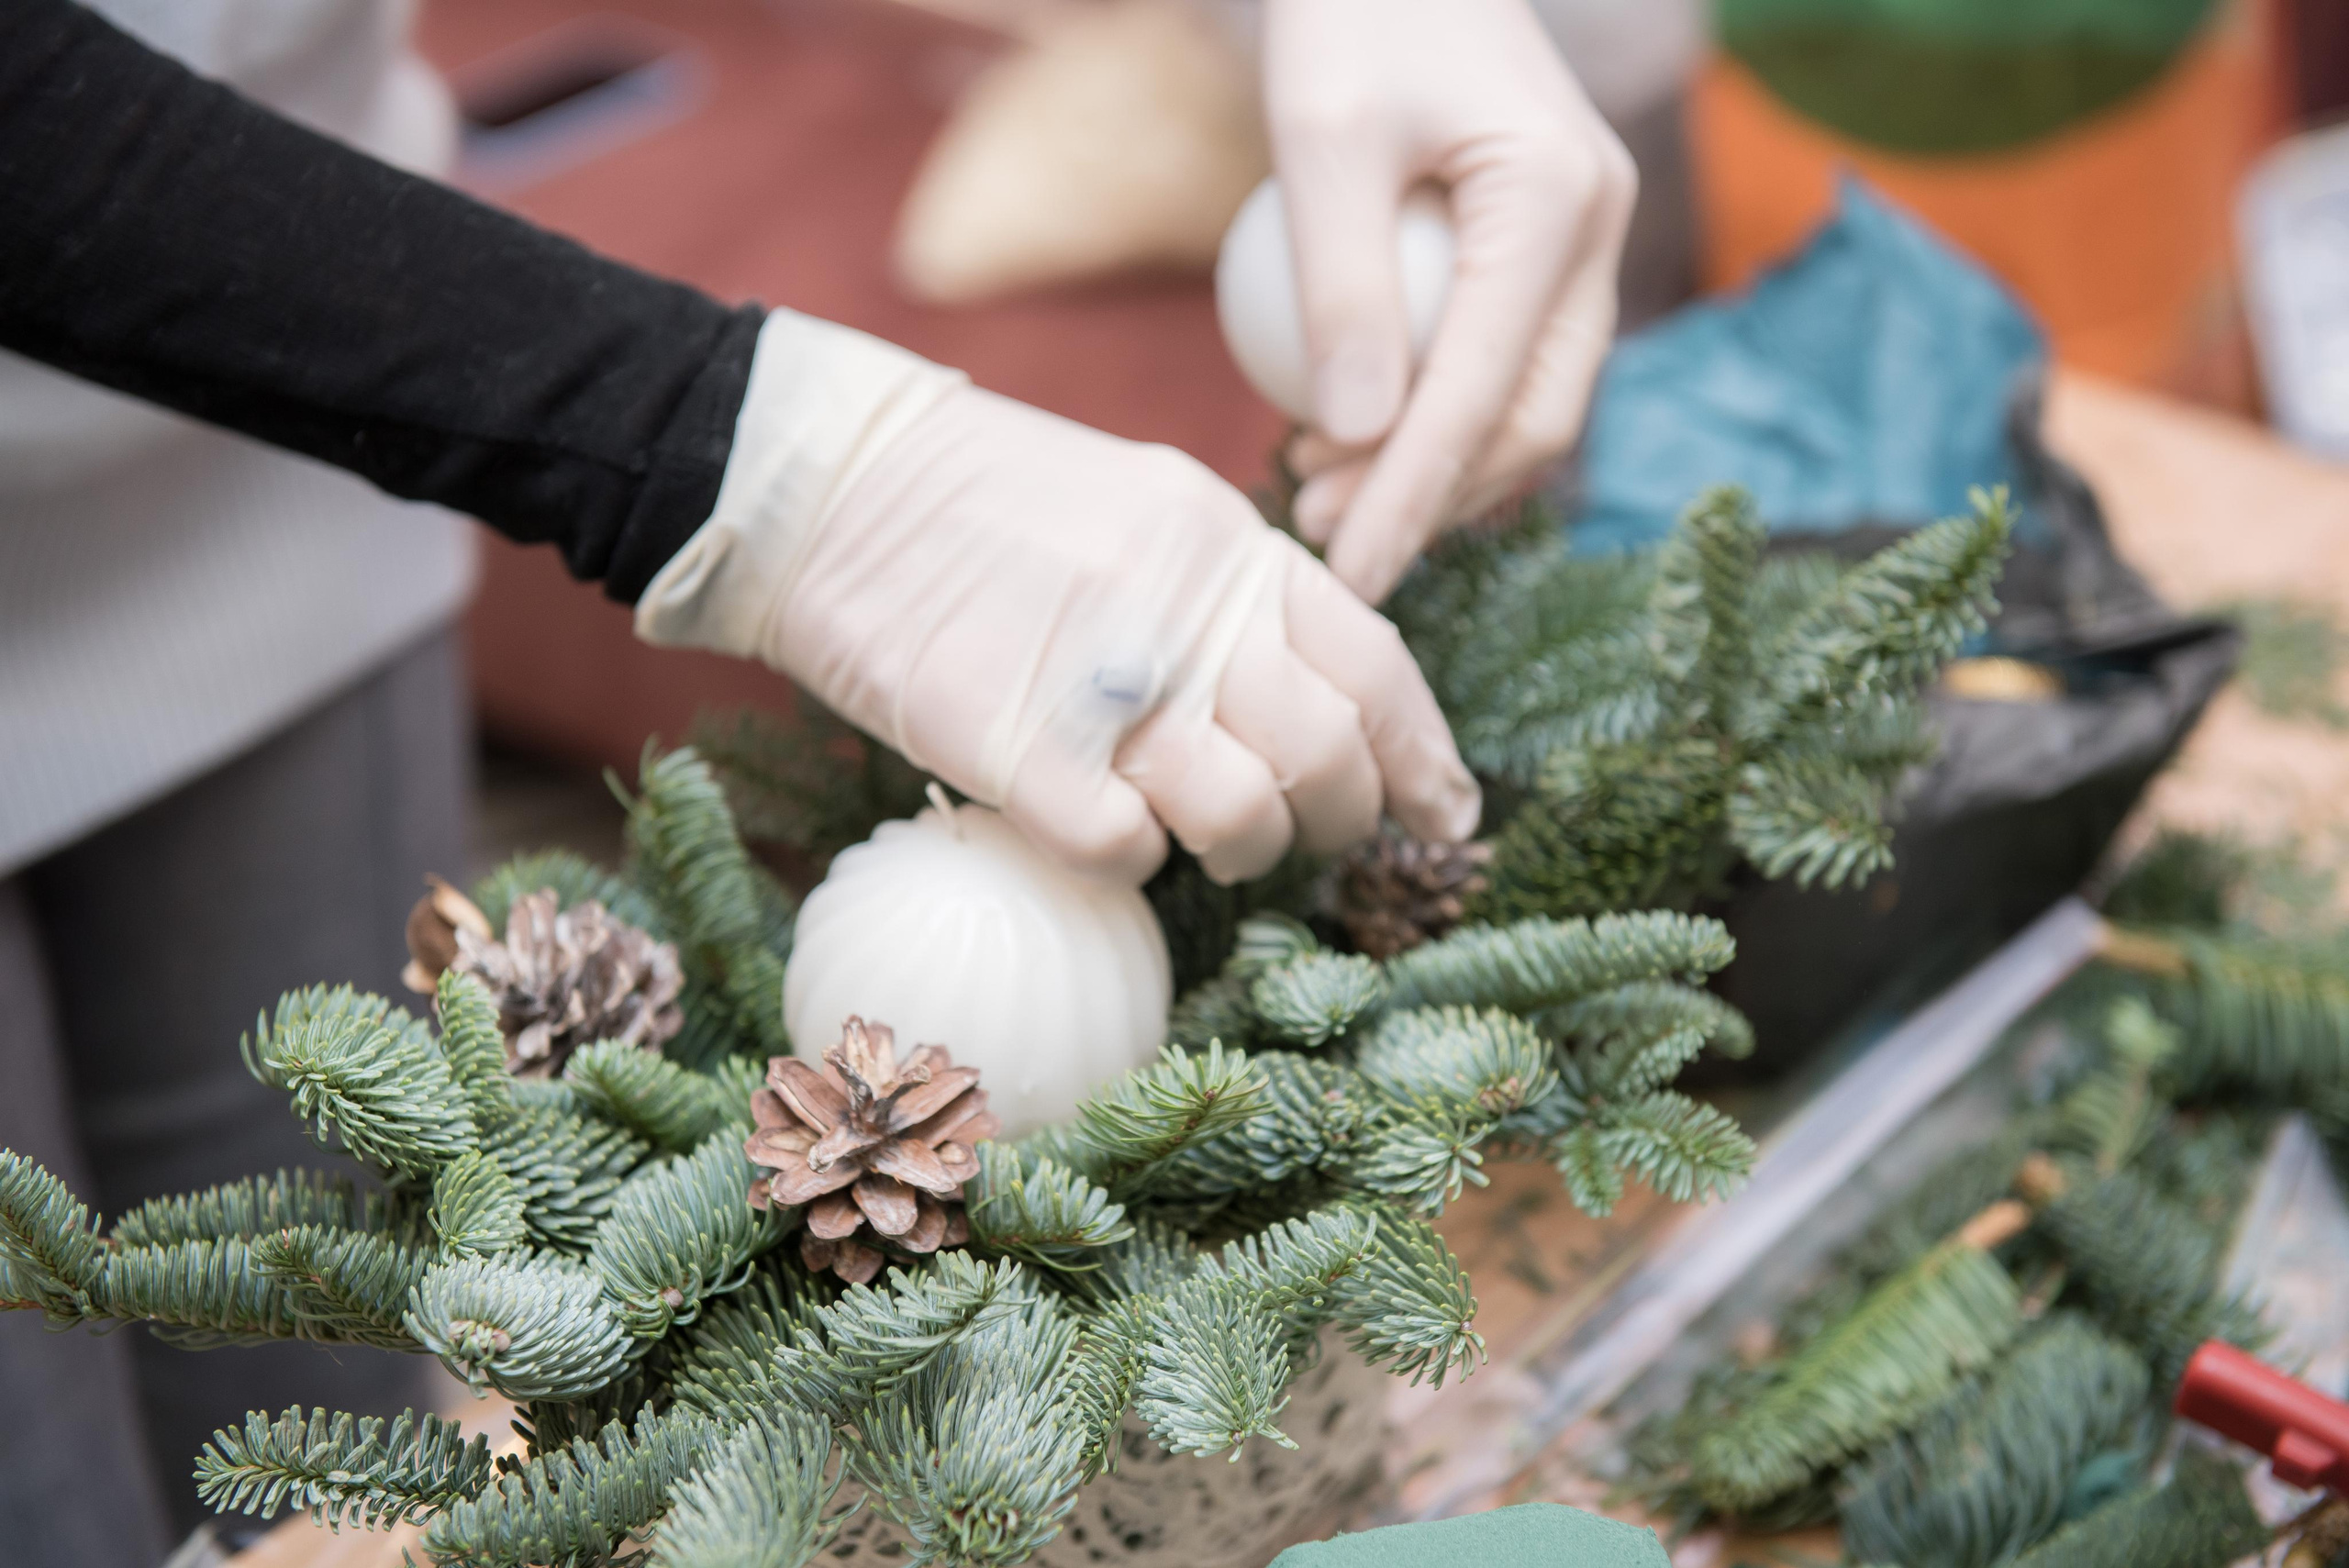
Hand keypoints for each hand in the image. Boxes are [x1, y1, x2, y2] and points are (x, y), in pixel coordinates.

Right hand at [637, 312, 1479, 884]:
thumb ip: (1230, 593)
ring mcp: (1107, 681)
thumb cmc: (981, 501)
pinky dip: (1127, 862)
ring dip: (1238, 852)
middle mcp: (1192, 609)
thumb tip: (1310, 698)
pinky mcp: (1016, 747)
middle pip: (1327, 753)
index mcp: (1232, 545)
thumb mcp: (1144, 506)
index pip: (1376, 663)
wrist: (830, 483)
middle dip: (1339, 819)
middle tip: (1304, 838)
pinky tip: (1098, 832)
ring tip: (1200, 841)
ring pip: (1242, 816)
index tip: (1446, 816)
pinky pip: (1123, 850)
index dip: (1425, 755)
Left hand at [1262, 0, 1635, 602]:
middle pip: (1535, 415)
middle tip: (1323, 538)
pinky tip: (1350, 438)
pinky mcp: (1548, 247)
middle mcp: (1594, 227)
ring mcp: (1583, 239)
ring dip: (1437, 469)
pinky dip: (1440, 418)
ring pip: (1532, 402)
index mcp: (1554, 198)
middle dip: (1435, 499)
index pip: (1484, 390)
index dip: (1414, 495)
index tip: (1349, 575)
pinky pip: (1508, 363)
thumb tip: (1358, 442)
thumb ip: (1339, 286)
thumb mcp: (1319, 135)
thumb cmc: (1349, 17)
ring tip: (1323, 494)